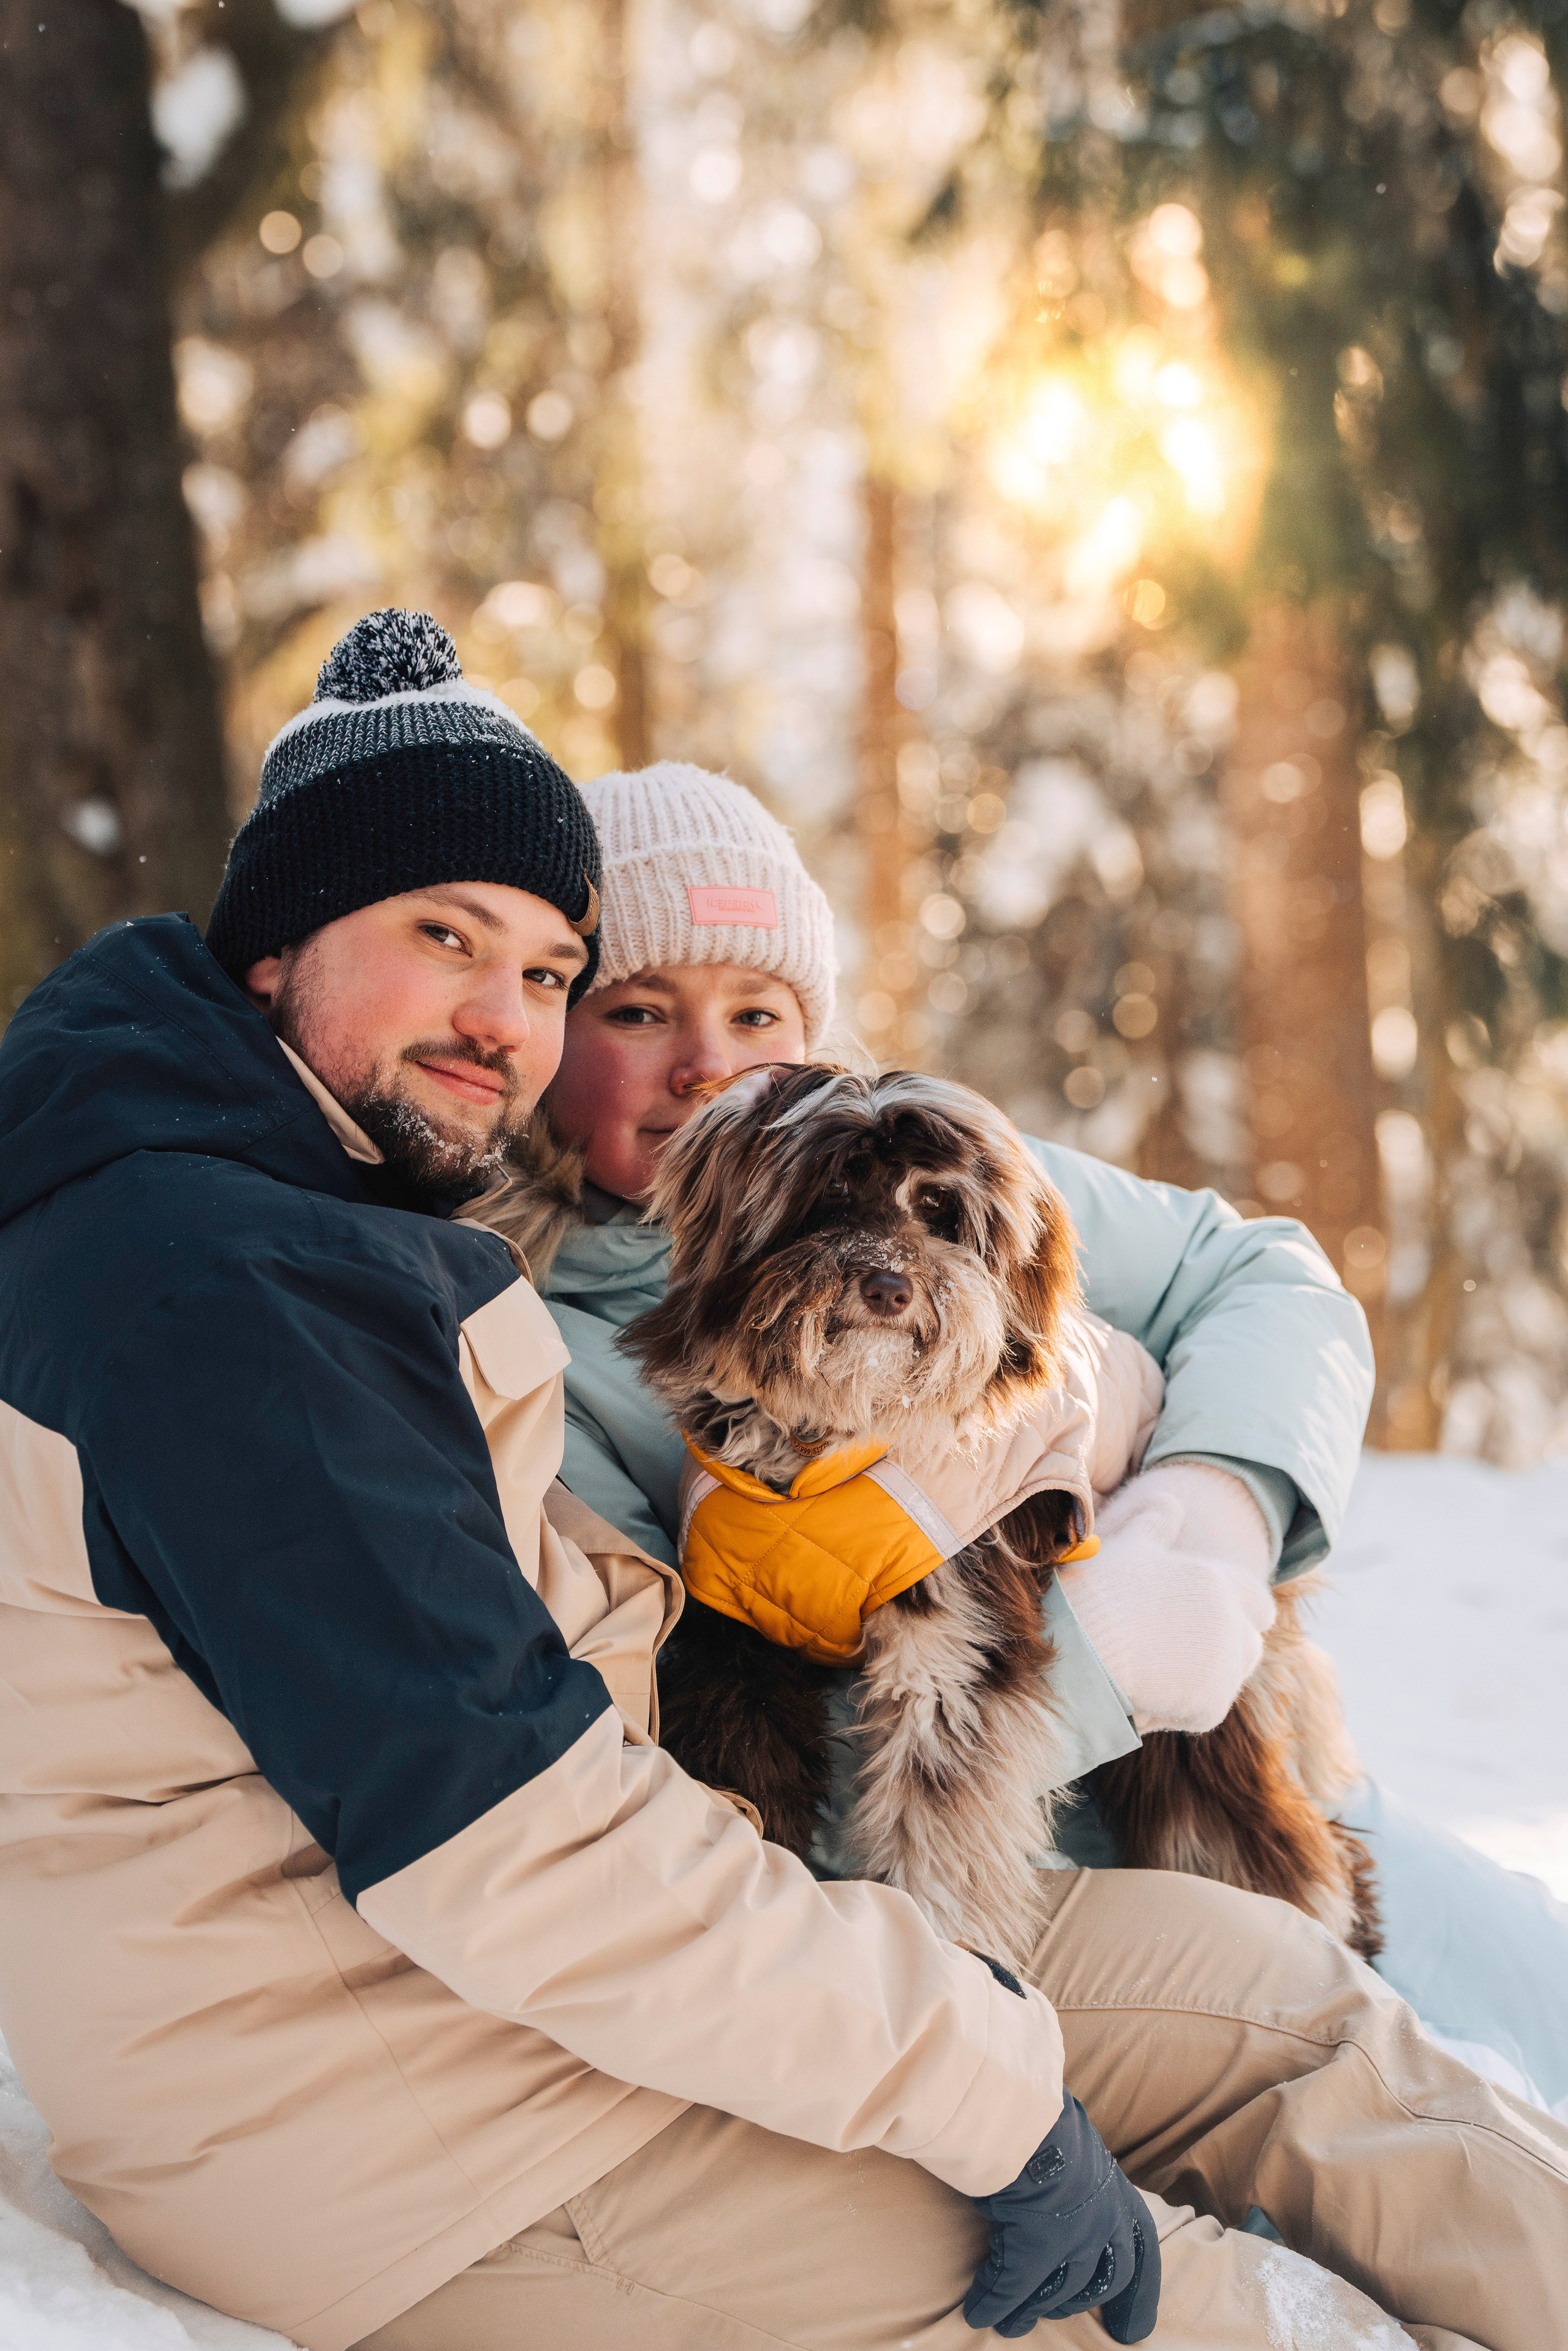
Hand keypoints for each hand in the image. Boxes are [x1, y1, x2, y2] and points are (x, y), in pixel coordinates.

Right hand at [963, 2093, 1160, 2339]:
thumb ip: (1078, 2173)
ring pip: (1055, 2291)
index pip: (1140, 2254)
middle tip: (1054, 2311)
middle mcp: (1104, 2223)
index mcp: (1119, 2195)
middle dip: (1077, 2301)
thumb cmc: (1043, 2117)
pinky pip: (1011, 2288)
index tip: (1131, 2334)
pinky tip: (977, 2311)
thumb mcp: (1077, 2147)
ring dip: (1031, 2308)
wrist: (1023, 2109)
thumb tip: (1062, 2178)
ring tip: (1010, 2322)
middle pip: (1098, 2281)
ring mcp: (1072, 2240)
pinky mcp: (1033, 2250)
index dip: (1138, 2297)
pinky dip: (994, 2303)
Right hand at [1057, 1463, 1274, 1733]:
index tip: (1209, 1621)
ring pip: (1228, 1678)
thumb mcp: (1126, 1548)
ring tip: (1157, 1669)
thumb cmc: (1095, 1592)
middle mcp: (1232, 1623)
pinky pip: (1202, 1710)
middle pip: (1250, 1645)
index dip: (1239, 1613)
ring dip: (1205, 1678)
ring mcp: (1225, 1667)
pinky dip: (1178, 1707)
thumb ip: (1154, 1524)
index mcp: (1217, 1581)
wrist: (1076, 1648)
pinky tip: (1144, 1693)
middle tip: (1177, 1651)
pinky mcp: (1210, 1707)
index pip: (1260, 1604)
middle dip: (1223, 1649)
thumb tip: (1170, 1498)